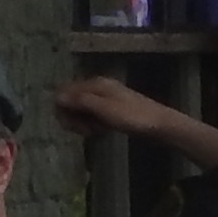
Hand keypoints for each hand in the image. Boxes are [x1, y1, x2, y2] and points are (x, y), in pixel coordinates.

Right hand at [53, 74, 186, 148]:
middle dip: (73, 118)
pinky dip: (94, 125)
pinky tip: (103, 132)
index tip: (73, 125)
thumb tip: (57, 97)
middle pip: (71, 102)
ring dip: (83, 123)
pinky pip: (93, 117)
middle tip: (86, 132)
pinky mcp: (111, 111)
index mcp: (95, 84)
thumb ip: (81, 102)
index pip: (64, 92)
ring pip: (82, 111)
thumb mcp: (105, 109)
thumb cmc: (133, 117)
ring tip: (97, 132)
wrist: (161, 125)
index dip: (63, 110)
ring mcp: (105, 100)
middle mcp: (97, 88)